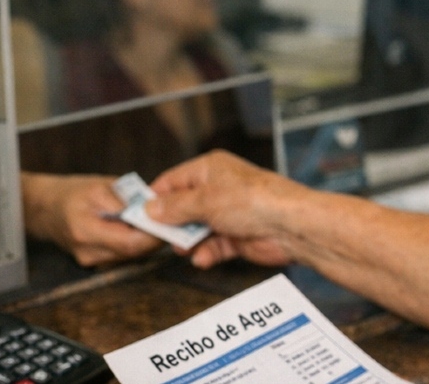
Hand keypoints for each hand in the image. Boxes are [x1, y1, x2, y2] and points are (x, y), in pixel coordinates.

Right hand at [21, 172, 161, 266]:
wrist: (46, 208)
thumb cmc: (73, 193)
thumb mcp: (99, 187)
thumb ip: (126, 198)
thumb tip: (153, 206)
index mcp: (85, 231)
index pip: (129, 243)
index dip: (153, 234)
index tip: (170, 219)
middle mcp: (88, 252)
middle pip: (134, 252)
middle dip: (155, 236)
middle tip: (171, 218)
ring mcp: (91, 261)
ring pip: (132, 256)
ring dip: (148, 240)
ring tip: (158, 220)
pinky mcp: (96, 262)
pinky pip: (124, 255)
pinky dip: (136, 243)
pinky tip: (142, 228)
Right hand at [147, 150, 310, 268]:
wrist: (290, 226)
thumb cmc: (254, 201)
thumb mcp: (205, 201)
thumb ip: (175, 207)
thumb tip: (150, 209)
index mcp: (210, 170)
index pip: (172, 181)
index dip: (154, 199)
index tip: (137, 216)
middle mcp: (219, 189)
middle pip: (182, 208)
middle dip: (171, 224)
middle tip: (157, 238)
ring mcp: (229, 214)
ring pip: (197, 230)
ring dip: (189, 242)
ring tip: (183, 249)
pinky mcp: (238, 236)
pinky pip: (213, 246)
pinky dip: (207, 253)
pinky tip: (202, 259)